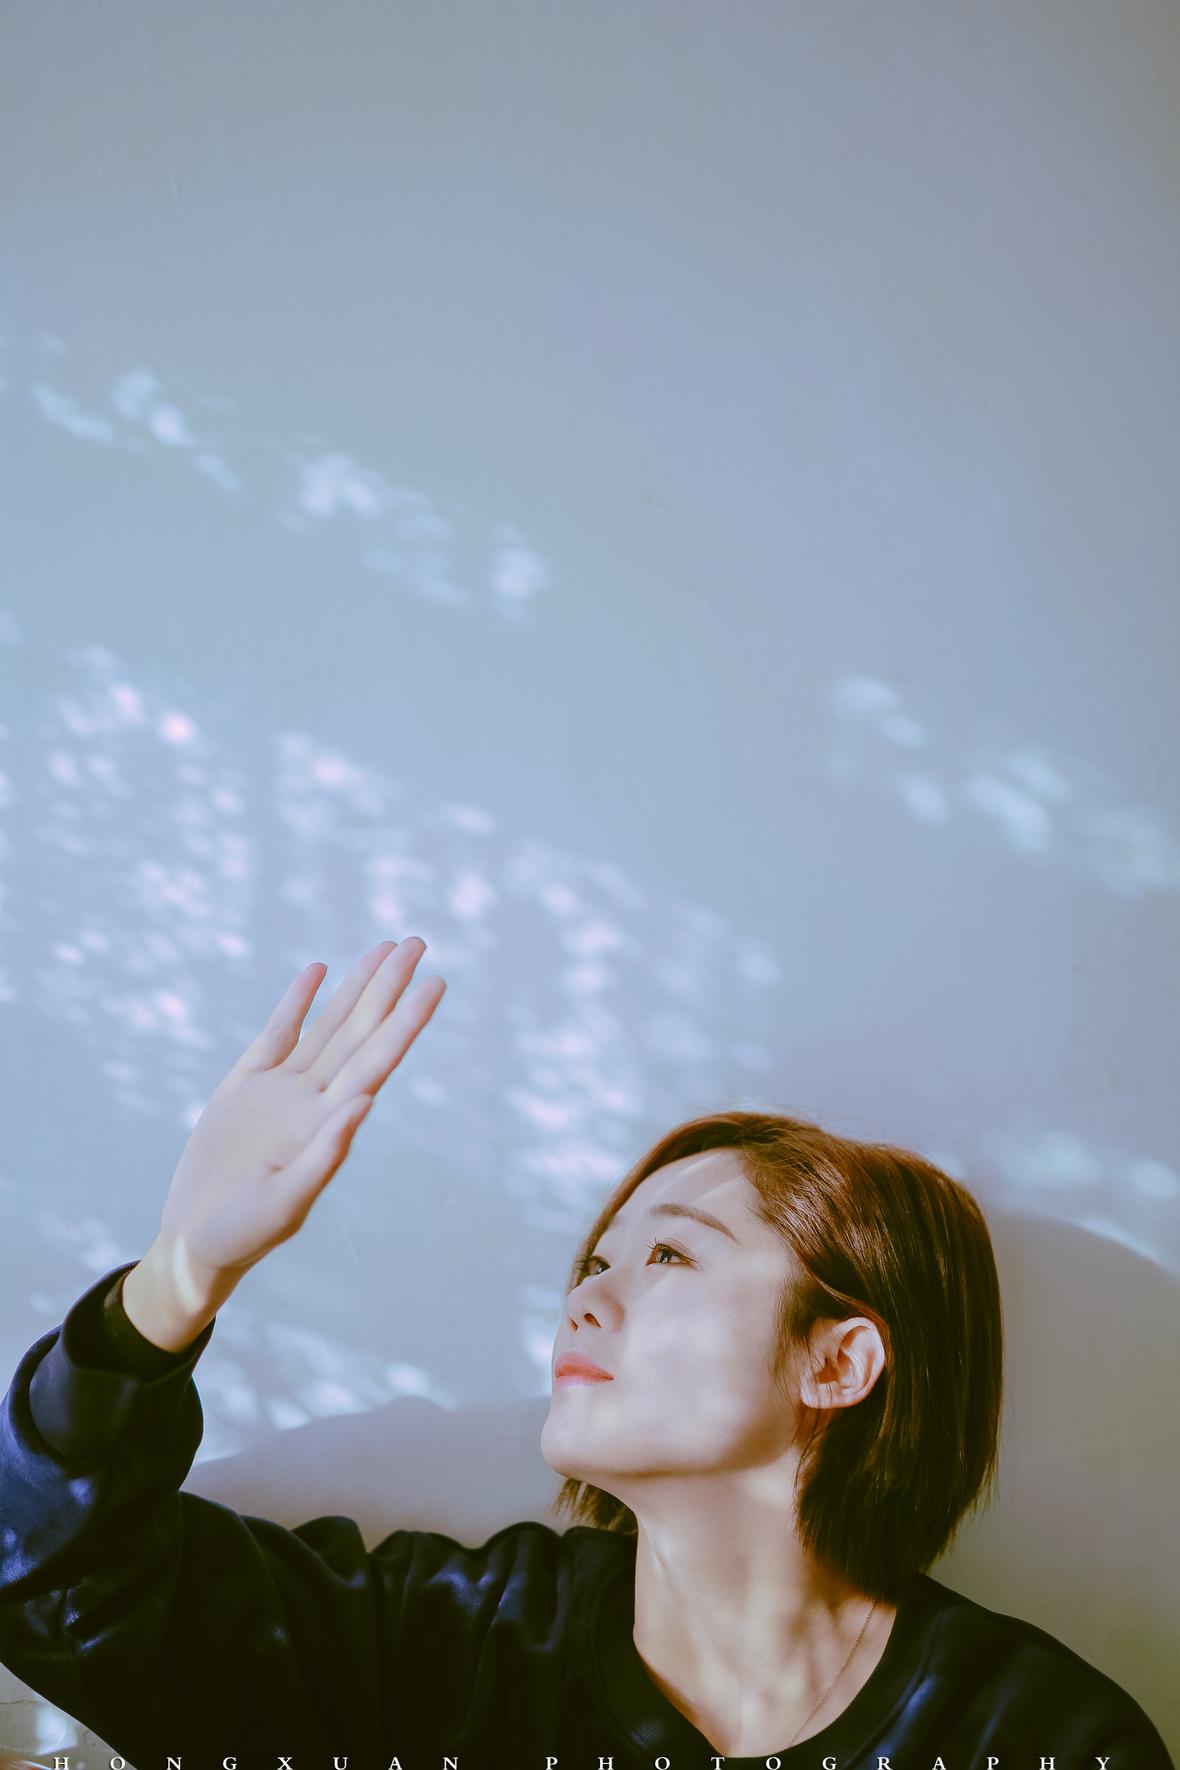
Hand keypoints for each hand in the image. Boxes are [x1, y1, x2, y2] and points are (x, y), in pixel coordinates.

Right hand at [151, 938, 445, 1299]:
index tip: (436, 985)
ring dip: (355, 987)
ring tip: (385, 948)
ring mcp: (280, 1090)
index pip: (378, 1061)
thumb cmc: (243, 1235)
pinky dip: (297, 1003)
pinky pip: (277, 1035)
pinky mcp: (243, 1086)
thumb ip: (324, 1156)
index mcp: (330, 1126)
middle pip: (360, 1031)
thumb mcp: (285, 1205)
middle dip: (389, 987)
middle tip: (418, 943)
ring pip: (327, 1025)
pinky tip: (319, 971)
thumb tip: (364, 1104)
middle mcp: (314, 1100)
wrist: (196, 1242)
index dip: (406, 1023)